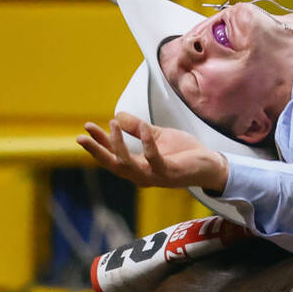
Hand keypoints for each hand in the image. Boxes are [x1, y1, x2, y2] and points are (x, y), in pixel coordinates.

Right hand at [78, 112, 229, 191]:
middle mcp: (142, 175)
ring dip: (118, 144)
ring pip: (128, 164)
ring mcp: (155, 176)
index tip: (87, 128)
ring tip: (112, 124)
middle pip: (113, 164)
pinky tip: (144, 128)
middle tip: (81, 136)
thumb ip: (139, 128)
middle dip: (97, 150)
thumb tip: (118, 115)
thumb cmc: (185, 152)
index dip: (99, 142)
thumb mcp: (158, 135)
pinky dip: (147, 143)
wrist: (211, 165)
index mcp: (138, 166)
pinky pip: (154, 159)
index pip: (113, 155)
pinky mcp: (169, 173)